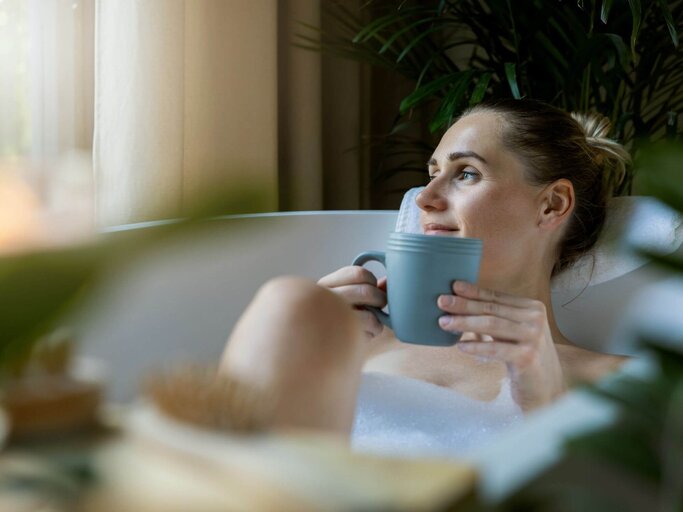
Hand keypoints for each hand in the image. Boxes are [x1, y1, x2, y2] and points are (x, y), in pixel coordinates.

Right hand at [318, 266, 386, 338]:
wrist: (307, 342)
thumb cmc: (330, 314)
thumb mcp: (341, 295)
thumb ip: (365, 286)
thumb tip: (386, 282)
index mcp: (326, 284)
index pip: (358, 273)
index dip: (372, 280)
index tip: (371, 286)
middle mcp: (325, 300)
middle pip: (366, 292)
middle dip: (380, 299)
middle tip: (379, 305)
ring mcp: (332, 321)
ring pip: (369, 316)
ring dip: (378, 319)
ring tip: (373, 323)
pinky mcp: (338, 339)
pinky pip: (366, 335)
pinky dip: (372, 334)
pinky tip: (363, 334)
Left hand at [437, 281, 564, 409]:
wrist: (546, 387)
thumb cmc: (523, 355)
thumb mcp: (512, 332)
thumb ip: (495, 317)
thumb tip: (459, 304)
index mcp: (532, 307)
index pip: (496, 297)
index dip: (473, 291)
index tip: (453, 286)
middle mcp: (535, 319)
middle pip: (492, 308)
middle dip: (464, 304)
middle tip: (441, 301)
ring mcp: (534, 338)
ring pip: (492, 324)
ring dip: (465, 322)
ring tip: (444, 322)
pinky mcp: (528, 357)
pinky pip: (496, 348)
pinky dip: (476, 346)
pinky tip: (460, 345)